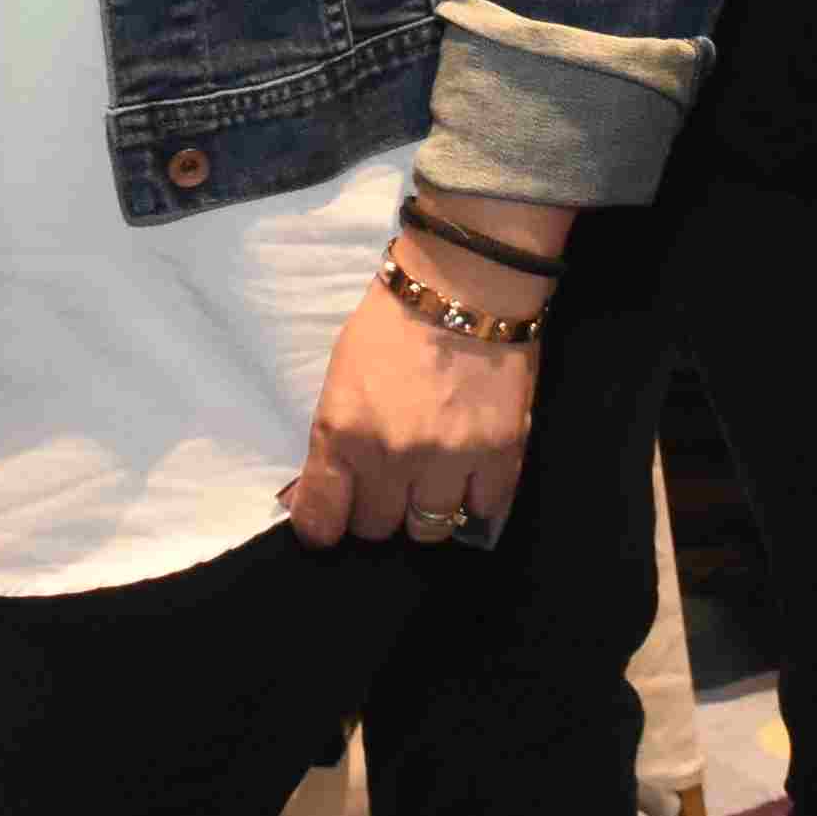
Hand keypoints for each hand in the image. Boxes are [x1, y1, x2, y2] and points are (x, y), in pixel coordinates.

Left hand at [281, 287, 534, 549]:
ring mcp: (449, 461)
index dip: (323, 527)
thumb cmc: (391, 324)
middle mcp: (393, 457)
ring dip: (426, 509)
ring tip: (431, 477)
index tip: (332, 519)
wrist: (464, 285)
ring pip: (430, 530)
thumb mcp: (340, 378)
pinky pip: (483, 511)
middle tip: (388, 481)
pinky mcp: (500, 456)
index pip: (321, 521)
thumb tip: (315, 497)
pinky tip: (468, 474)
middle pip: (377, 529)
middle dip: (378, 509)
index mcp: (343, 433)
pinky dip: (474, 499)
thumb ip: (331, 442)